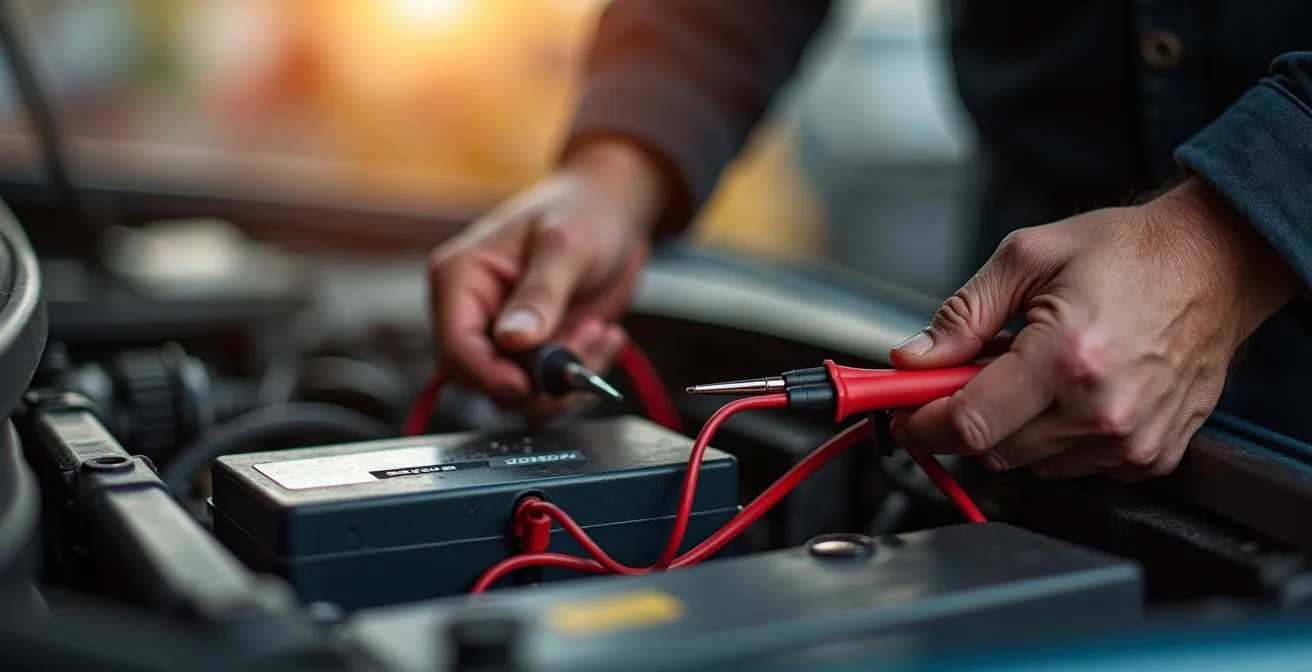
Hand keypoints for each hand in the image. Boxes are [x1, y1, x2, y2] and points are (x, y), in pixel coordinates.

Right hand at [428, 140, 665, 413]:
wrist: (612, 213)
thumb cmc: (583, 212)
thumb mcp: (565, 246)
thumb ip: (540, 293)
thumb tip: (512, 339)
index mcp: (461, 277)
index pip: (456, 346)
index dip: (489, 374)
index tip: (530, 383)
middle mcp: (473, 311)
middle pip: (483, 378)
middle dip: (537, 377)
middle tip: (584, 340)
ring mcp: (504, 335)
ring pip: (519, 390)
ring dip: (565, 376)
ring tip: (599, 330)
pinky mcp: (534, 350)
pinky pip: (547, 385)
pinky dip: (580, 373)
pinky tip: (605, 336)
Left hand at [889, 177, 1300, 480]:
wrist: (1216, 263)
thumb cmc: (1131, 253)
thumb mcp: (1027, 257)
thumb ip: (962, 314)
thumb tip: (915, 358)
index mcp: (1065, 358)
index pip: (967, 424)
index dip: (922, 422)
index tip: (904, 411)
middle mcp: (1101, 412)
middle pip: (992, 451)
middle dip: (965, 417)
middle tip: (971, 374)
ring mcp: (1131, 442)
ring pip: (1030, 464)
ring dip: (1013, 428)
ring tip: (1034, 372)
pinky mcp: (1152, 456)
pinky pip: (1075, 468)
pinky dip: (1056, 439)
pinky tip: (1071, 393)